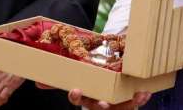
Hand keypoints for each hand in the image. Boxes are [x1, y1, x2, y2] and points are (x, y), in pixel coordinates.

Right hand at [35, 84, 150, 108]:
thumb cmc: (90, 78)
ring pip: (120, 107)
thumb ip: (57, 82)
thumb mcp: (75, 77)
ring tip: (137, 95)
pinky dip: (140, 98)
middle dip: (102, 106)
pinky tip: (145, 92)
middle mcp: (99, 102)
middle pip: (99, 107)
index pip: (79, 99)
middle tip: (104, 103)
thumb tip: (37, 84)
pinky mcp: (126, 104)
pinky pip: (133, 103)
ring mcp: (113, 105)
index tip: (75, 90)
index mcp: (86, 95)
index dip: (76, 97)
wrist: (109, 77)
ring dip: (130, 102)